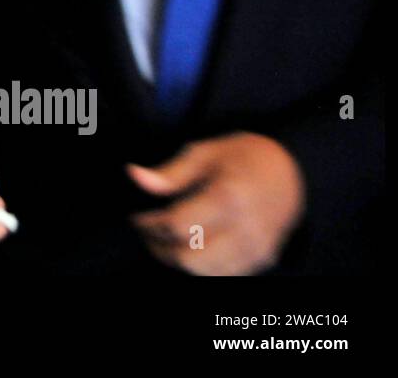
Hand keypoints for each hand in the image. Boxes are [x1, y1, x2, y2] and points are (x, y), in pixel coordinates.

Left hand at [127, 132, 305, 274]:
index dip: (149, 225)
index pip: (178, 226)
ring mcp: (257, 249)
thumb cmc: (244, 157)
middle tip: (148, 231)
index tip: (137, 217)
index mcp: (229, 197)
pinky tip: (190, 247)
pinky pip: (223, 275)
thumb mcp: (205, 152)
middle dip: (160, 247)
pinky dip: (200, 267)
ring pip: (204, 272)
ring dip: (177, 260)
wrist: (293, 171)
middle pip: (189, 258)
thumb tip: (135, 176)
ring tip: (165, 240)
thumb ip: (170, 172)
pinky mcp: (262, 260)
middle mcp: (246, 229)